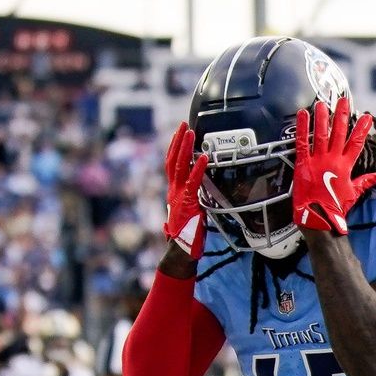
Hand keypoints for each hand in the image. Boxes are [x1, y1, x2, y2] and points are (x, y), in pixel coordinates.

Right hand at [162, 122, 210, 259]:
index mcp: (173, 192)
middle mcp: (173, 191)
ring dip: (185, 148)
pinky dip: (198, 168)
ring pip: (179, 167)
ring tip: (190, 132)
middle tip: (183, 124)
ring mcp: (178, 195)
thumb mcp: (188, 214)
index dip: (173, 149)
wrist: (181, 250)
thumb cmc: (186, 235)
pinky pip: (193, 182)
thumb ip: (189, 202)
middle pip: (172, 160)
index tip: (177, 134)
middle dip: (177, 141)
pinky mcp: (187, 202)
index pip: (171, 165)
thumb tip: (193, 197)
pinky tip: (204, 157)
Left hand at [291, 96, 375, 234]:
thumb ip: (365, 181)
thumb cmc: (335, 209)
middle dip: (341, 115)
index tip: (367, 117)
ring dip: (323, 117)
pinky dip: (302, 127)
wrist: (317, 219)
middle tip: (343, 100)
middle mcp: (332, 160)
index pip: (356, 143)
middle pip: (339, 133)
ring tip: (323, 103)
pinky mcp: (303, 164)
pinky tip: (302, 113)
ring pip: (321, 134)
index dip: (362, 129)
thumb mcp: (353, 194)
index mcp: (345, 166)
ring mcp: (317, 160)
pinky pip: (302, 142)